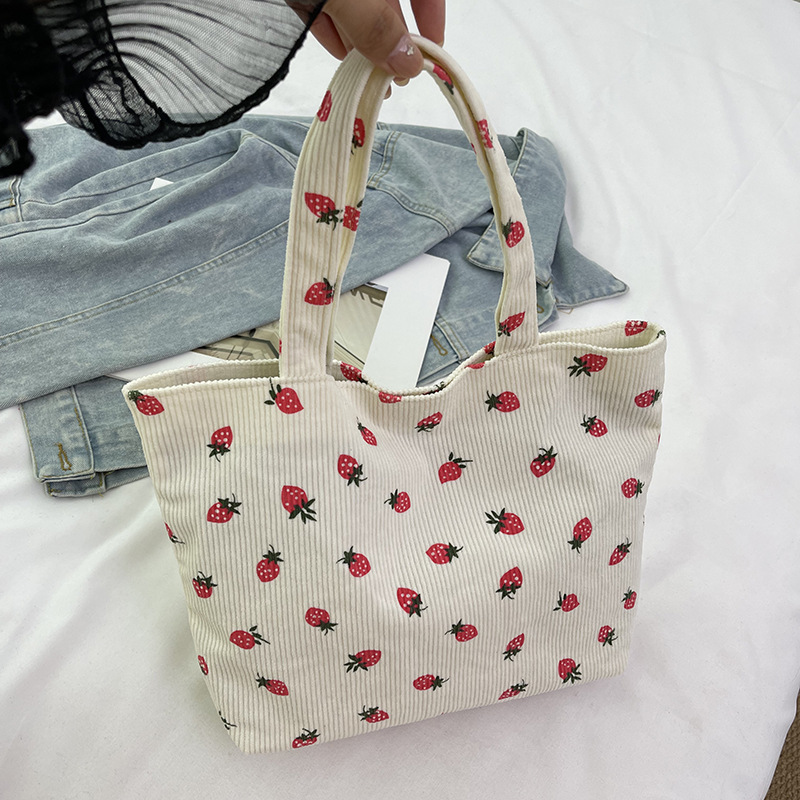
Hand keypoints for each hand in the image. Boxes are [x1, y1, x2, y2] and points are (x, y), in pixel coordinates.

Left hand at [308, 0, 445, 79]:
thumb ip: (373, 22)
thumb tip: (408, 62)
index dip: (432, 16)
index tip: (432, 53)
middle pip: (387, 3)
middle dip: (393, 40)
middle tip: (395, 78)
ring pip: (356, 10)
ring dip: (363, 45)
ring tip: (368, 80)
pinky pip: (324, 9)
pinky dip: (333, 33)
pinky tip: (341, 58)